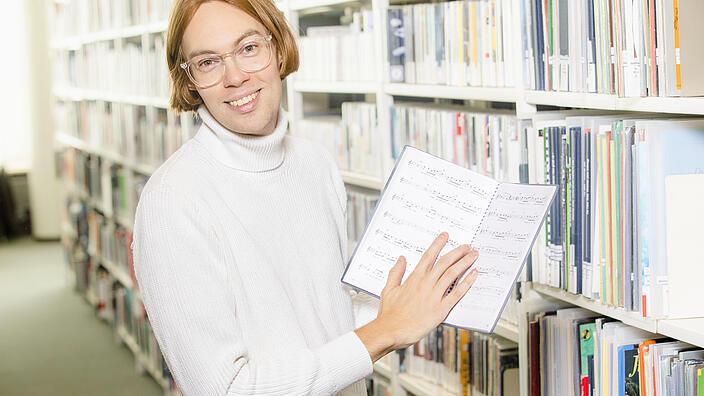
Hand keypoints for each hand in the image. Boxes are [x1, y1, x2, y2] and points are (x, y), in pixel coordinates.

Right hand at [354, 232, 478, 360]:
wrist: (390, 331)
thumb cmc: (389, 314)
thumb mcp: (388, 289)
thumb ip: (396, 272)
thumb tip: (401, 259)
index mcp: (414, 278)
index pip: (429, 256)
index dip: (438, 244)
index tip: (445, 236)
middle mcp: (425, 284)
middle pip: (445, 262)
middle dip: (457, 252)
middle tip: (466, 246)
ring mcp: (434, 296)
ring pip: (453, 274)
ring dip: (465, 262)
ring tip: (473, 255)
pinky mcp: (440, 309)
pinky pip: (457, 293)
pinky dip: (467, 283)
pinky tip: (473, 275)